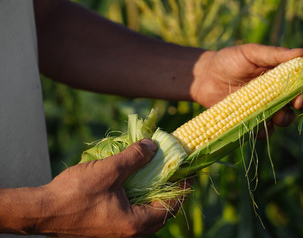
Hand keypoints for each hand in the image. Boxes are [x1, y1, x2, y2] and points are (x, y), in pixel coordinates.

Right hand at [37, 139, 183, 237]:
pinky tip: (133, 181)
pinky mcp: (108, 227)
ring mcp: (118, 231)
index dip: (182, 188)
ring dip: (152, 193)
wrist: (41, 211)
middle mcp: (130, 233)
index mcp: (135, 223)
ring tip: (155, 173)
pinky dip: (138, 197)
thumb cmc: (74, 194)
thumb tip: (154, 146)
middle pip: (160, 212)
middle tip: (172, 172)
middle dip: (169, 191)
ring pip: (145, 212)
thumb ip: (134, 157)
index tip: (188, 172)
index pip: (170, 207)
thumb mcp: (109, 170)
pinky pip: (131, 212)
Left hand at [192, 43, 302, 134]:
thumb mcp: (250, 53)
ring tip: (276, 115)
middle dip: (301, 103)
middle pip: (298, 101)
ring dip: (285, 119)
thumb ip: (274, 55)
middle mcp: (275, 92)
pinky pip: (264, 131)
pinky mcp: (250, 120)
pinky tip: (258, 126)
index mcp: (279, 73)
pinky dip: (264, 131)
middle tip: (296, 102)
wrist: (204, 77)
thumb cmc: (228, 60)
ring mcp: (263, 108)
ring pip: (283, 119)